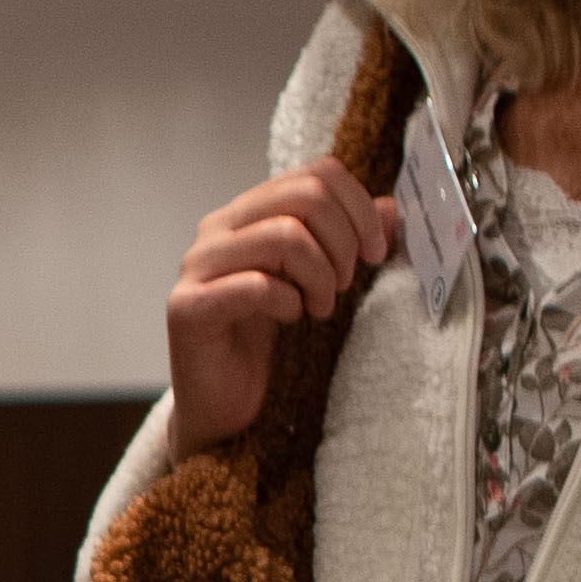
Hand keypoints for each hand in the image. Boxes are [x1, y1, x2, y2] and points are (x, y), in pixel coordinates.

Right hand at [165, 155, 399, 448]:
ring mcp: (197, 267)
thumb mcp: (320, 282)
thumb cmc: (267, 345)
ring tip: (321, 308)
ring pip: (284, 236)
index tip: (375, 252)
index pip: (315, 174)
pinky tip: (290, 320)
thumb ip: (350, 240)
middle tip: (346, 284)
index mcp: (248, 213)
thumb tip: (391, 207)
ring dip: (320, 276)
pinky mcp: (188, 307)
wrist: (225, 407)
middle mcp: (217, 230)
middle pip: (304, 197)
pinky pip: (256, 286)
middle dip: (343, 241)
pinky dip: (288, 303)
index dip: (359, 207)